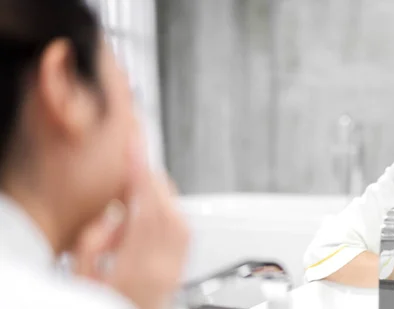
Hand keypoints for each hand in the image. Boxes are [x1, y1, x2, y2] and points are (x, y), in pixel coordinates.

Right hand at [72, 134, 189, 308]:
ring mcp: (176, 270)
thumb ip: (93, 243)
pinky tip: (145, 220)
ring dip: (159, 198)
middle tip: (133, 167)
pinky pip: (183, 232)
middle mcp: (164, 267)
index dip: (141, 170)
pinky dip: (167, 215)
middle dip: (151, 180)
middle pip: (168, 207)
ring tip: (133, 201)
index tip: (135, 145)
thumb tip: (113, 214)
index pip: (146, 205)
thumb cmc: (101, 305)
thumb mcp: (80, 277)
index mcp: (138, 267)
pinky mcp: (180, 271)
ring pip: (179, 217)